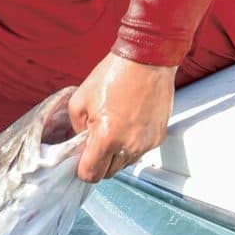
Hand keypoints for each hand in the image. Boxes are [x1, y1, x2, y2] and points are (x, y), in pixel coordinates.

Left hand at [69, 52, 176, 181]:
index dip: (83, 169)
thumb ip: (76, 130)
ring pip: (125, 164)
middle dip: (99, 162)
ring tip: (113, 129)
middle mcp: (129, 145)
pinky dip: (131, 144)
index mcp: (106, 138)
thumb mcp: (79, 101)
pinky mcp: (158, 137)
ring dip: (116, 154)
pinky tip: (128, 124)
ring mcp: (146, 143)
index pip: (91, 174)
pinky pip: (139, 151)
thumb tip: (80, 144)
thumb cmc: (114, 75)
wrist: (146, 59)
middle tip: (95, 142)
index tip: (81, 160)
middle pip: (108, 173)